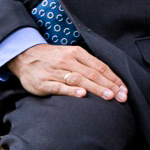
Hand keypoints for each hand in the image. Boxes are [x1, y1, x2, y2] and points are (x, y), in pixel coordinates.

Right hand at [7, 44, 127, 101]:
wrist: (26, 56)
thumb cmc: (53, 57)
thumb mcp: (70, 54)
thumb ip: (86, 63)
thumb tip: (107, 76)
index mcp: (77, 53)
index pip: (99, 66)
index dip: (113, 78)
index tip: (124, 89)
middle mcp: (68, 60)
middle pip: (93, 73)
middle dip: (109, 85)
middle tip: (122, 96)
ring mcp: (57, 71)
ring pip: (80, 79)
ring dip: (96, 88)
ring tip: (108, 96)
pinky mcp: (45, 82)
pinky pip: (60, 86)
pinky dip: (72, 90)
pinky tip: (82, 95)